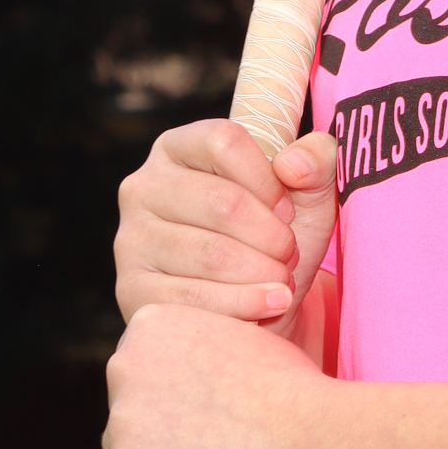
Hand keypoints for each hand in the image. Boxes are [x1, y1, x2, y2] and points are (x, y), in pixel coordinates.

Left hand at [101, 303, 327, 448]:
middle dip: (159, 431)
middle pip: (129, 409)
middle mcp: (123, 367)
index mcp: (149, 325)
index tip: (205, 412)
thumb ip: (201, 352)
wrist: (309, 443)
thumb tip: (194, 379)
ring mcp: (121, 425)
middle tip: (210, 447)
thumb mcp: (240, 340)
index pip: (142, 367)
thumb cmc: (291, 393)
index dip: (174, 395)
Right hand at [114, 119, 335, 329]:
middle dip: (272, 236)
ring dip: (263, 271)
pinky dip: (245, 303)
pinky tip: (271, 303)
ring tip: (282, 280)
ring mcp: (132, 238)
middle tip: (289, 254)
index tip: (288, 210)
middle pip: (222, 202)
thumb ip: (316, 161)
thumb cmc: (274, 238)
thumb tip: (293, 165)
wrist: (254, 306)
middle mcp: (144, 186)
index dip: (269, 180)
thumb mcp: (306, 196)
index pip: (224, 141)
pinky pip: (194, 298)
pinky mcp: (133, 288)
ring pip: (212, 254)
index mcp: (179, 147)